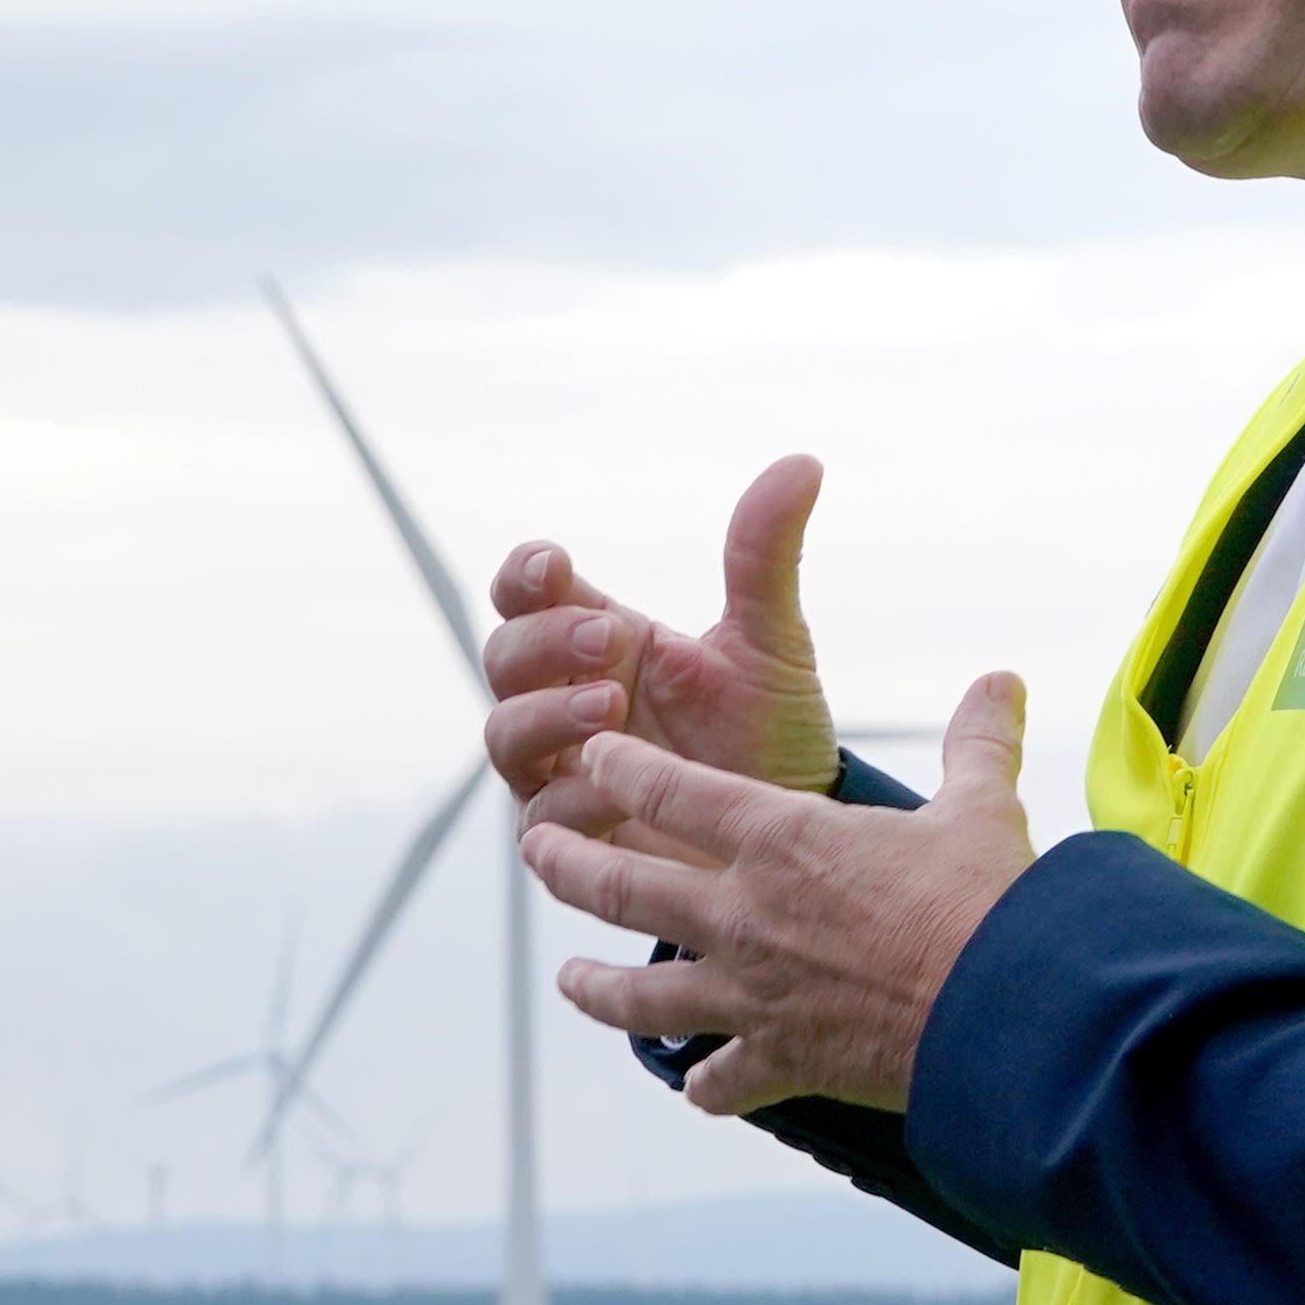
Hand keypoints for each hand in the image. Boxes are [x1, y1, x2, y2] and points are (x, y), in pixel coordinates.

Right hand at [482, 455, 837, 810]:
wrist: (793, 842)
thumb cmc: (770, 734)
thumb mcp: (770, 643)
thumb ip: (765, 558)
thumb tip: (803, 462)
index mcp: (599, 641)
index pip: (526, 593)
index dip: (525, 573)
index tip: (555, 563)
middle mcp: (563, 701)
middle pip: (502, 655)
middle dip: (544, 641)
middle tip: (610, 638)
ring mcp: (558, 770)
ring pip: (503, 734)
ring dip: (546, 715)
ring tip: (610, 707)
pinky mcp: (569, 841)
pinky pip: (540, 818)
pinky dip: (573, 800)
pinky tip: (620, 794)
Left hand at [523, 671, 1034, 1115]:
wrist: (1001, 1017)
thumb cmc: (987, 902)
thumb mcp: (980, 808)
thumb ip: (976, 744)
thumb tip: (1003, 679)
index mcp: (777, 837)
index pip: (666, 787)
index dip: (618, 765)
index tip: (591, 753)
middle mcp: (742, 913)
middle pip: (620, 886)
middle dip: (566, 863)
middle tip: (534, 848)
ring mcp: (751, 993)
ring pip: (640, 994)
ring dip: (597, 987)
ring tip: (570, 978)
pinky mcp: (780, 1061)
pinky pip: (721, 1078)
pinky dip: (706, 1084)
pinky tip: (694, 1085)